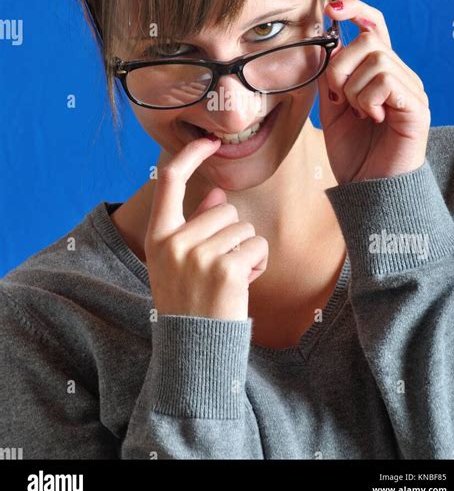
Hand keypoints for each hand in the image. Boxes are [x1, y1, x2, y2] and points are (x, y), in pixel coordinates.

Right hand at [144, 137, 268, 320]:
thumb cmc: (189, 301)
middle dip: (232, 235)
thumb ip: (197, 225)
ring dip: (245, 252)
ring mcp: (198, 255)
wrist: (193, 349)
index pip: (170, 180)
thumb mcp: (180, 262)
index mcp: (158, 235)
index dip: (190, 154)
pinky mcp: (226, 269)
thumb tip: (219, 194)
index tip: (209, 141)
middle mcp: (174, 241)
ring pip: (244, 228)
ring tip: (227, 281)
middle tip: (218, 270)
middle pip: (225, 209)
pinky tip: (240, 287)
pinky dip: (257, 266)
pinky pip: (257, 247)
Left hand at [318, 0, 430, 184]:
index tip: (332, 9)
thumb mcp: (332, 109)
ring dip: (354, 88)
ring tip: (359, 114)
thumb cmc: (353, 153)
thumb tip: (328, 45)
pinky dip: (368, 98)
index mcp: (379, 73)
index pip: (374, 26)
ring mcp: (411, 90)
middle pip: (368, 39)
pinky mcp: (417, 107)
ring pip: (376, 58)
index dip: (357, 10)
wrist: (367, 190)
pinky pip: (386, 80)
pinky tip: (371, 119)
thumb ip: (330, 78)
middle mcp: (399, 75)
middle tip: (340, 98)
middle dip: (341, 67)